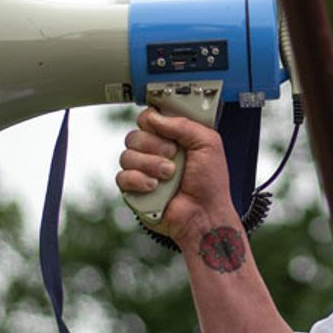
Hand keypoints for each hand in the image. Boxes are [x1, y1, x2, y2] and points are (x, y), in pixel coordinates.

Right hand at [116, 108, 236, 244]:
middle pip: (134, 135)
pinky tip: (154, 187)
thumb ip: (183, 124)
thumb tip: (154, 117)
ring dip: (149, 164)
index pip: (148, 119)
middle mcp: (155, 153)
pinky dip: (139, 181)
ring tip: (168, 175)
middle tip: (172, 155)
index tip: (165, 130)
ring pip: (126, 156)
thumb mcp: (208, 143)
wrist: (204, 215)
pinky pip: (122, 177)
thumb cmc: (211, 184)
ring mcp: (143, 172)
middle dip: (154, 145)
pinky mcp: (134, 190)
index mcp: (172, 139)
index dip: (153, 122)